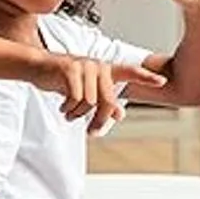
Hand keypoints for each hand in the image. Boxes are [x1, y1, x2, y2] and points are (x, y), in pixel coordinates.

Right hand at [33, 55, 165, 134]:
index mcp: (105, 70)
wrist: (37, 67)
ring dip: (79, 113)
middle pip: (107, 100)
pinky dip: (69, 108)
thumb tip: (120, 115)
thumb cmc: (62, 79)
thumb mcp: (85, 92)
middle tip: (92, 133)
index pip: (129, 72)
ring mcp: (85, 65)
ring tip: (69, 113)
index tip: (162, 81)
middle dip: (99, 120)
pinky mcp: (70, 68)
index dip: (146, 77)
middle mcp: (98, 66)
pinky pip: (76, 97)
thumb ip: (104, 102)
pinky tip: (63, 108)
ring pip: (91, 102)